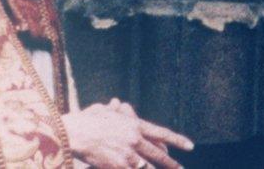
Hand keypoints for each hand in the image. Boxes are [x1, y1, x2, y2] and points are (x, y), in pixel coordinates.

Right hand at [62, 100, 193, 168]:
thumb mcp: (102, 110)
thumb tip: (116, 102)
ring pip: (148, 167)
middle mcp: (135, 140)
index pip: (162, 133)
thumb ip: (113, 109)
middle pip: (159, 155)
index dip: (177, 140)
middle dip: (172, 164)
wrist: (74, 134)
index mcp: (134, 125)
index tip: (190, 146)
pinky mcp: (118, 166)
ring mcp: (128, 155)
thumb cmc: (85, 120)